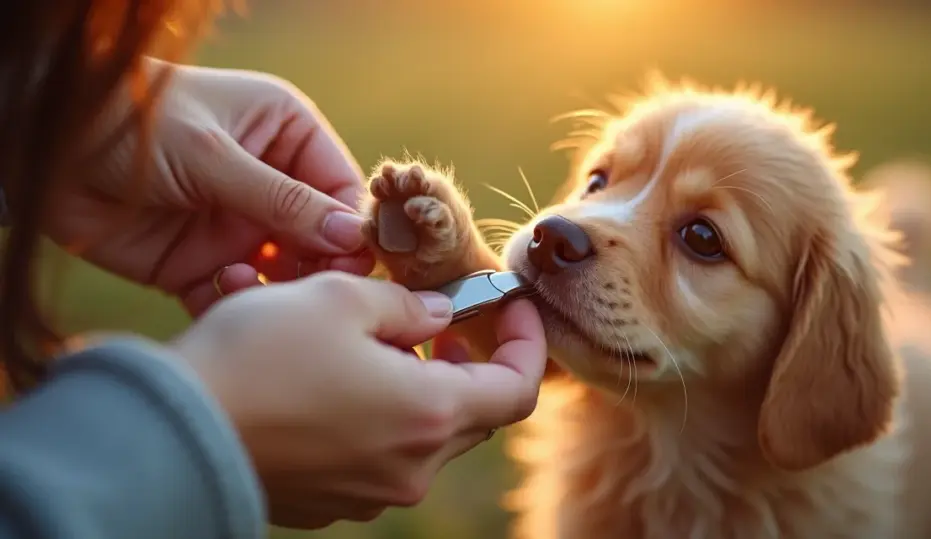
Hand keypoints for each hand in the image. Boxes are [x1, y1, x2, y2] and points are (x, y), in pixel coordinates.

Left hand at [44, 58, 373, 315]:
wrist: (44, 146)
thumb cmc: (134, 124)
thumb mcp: (214, 154)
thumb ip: (284, 200)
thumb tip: (355, 238)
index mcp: (286, 135)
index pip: (341, 188)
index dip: (355, 227)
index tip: (359, 262)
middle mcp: (270, 183)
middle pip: (321, 239)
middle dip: (321, 266)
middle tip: (317, 291)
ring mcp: (237, 226)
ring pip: (284, 274)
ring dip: (280, 288)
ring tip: (257, 285)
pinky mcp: (201, 264)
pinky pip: (236, 295)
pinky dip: (235, 302)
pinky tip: (219, 288)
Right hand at [171, 272, 546, 528]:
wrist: (172, 430)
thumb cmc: (260, 356)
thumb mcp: (341, 298)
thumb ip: (406, 305)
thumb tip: (437, 315)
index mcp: (429, 413)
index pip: (518, 388)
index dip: (527, 341)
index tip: (512, 304)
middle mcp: (410, 466)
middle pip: (474, 415)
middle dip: (468, 363)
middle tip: (444, 322)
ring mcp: (369, 493)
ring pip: (423, 436)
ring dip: (420, 387)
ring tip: (384, 343)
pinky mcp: (329, 502)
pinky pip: (377, 458)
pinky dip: (378, 417)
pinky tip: (340, 382)